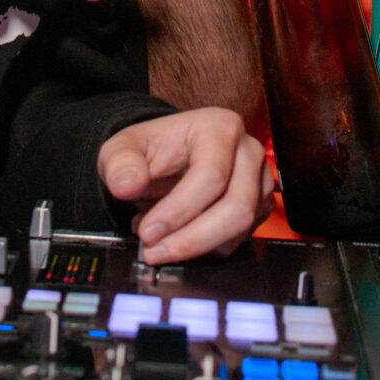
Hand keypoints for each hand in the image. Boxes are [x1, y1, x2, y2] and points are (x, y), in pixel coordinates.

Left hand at [98, 108, 273, 261]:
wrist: (167, 159)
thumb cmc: (150, 151)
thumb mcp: (122, 149)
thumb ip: (119, 164)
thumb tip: (126, 185)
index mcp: (219, 127)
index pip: (210, 176)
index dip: (179, 210)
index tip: (149, 232)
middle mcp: (248, 151)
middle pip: (236, 205)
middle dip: (192, 238)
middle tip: (155, 251)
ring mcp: (259, 179)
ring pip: (241, 226)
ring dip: (199, 246)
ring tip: (161, 246)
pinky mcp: (260, 205)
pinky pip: (242, 237)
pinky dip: (209, 248)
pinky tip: (181, 240)